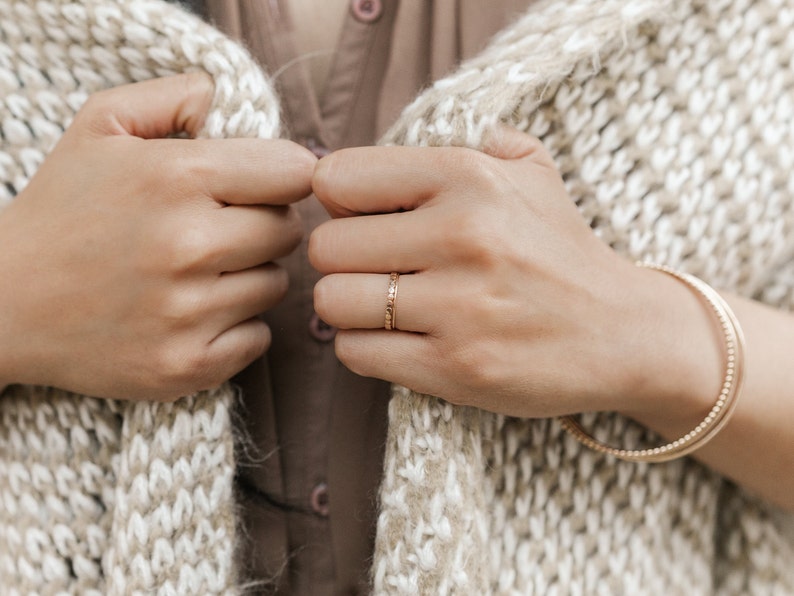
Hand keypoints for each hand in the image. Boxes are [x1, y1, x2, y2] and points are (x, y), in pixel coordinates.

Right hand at [0, 73, 314, 399]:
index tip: (261, 185)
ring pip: (276, 285)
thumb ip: (170, 97)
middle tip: (221, 228)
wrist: (4, 304)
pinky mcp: (189, 365)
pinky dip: (237, 326)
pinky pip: (260, 338)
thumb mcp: (99, 126)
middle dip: (265, 224)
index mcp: (176, 177)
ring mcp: (189, 312)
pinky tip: (195, 312)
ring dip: (249, 275)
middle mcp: (188, 246)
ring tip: (199, 271)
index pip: (294, 171)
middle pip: (290, 231)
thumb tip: (223, 98)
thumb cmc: (61, 209)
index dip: (282, 176)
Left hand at [309, 129, 720, 417]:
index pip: (338, 178)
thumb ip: (470, 140)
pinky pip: (356, 353)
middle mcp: (463, 236)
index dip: (339, 202)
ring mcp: (459, 308)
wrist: (621, 333)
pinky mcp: (456, 369)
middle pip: (327, 247)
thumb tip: (392, 150)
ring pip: (332, 302)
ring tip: (384, 308)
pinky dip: (367, 348)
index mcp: (470, 177)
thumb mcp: (531, 171)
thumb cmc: (560, 250)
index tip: (363, 219)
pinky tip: (401, 340)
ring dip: (349, 308)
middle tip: (376, 270)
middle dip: (343, 260)